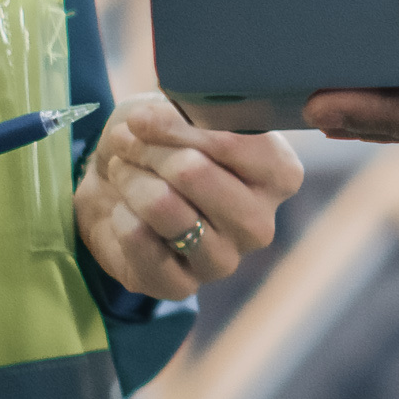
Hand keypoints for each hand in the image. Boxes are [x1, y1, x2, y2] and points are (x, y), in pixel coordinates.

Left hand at [75, 92, 305, 299]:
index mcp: (279, 175)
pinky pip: (138, 238)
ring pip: (163, 205)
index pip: (232, 142)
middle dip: (149, 150)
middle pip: (193, 172)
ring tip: (122, 170)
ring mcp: (224, 260)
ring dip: (130, 179)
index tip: (143, 118)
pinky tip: (124, 211)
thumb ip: (182, 110)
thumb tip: (152, 119)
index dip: (177, 126)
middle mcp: (260, 224)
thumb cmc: (161, 145)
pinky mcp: (182, 288)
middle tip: (128, 142)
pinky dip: (120, 214)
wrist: (119, 192)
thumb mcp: (178, 111)